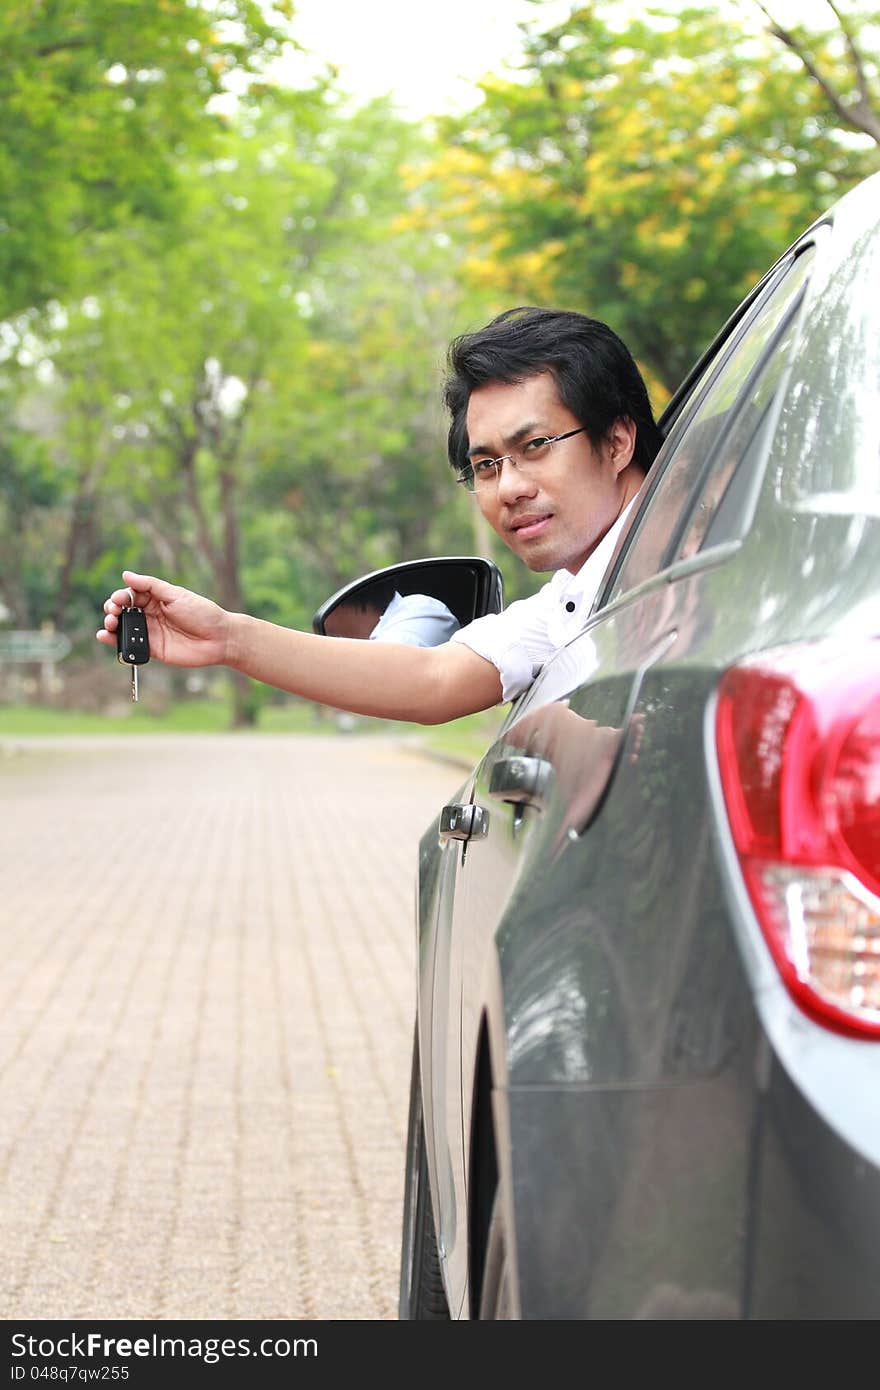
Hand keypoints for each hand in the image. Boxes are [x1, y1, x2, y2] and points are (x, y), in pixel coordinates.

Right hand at [96, 570, 230, 667]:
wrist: (219, 639)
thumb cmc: (202, 613)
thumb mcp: (176, 595)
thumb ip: (150, 586)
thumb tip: (126, 575)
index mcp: (156, 598)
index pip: (131, 595)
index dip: (121, 596)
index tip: (118, 599)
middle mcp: (150, 614)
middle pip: (123, 610)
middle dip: (113, 609)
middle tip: (113, 611)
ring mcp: (150, 632)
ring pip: (123, 628)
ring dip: (111, 624)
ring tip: (110, 623)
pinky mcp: (152, 649)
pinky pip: (130, 646)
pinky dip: (115, 643)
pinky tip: (105, 637)